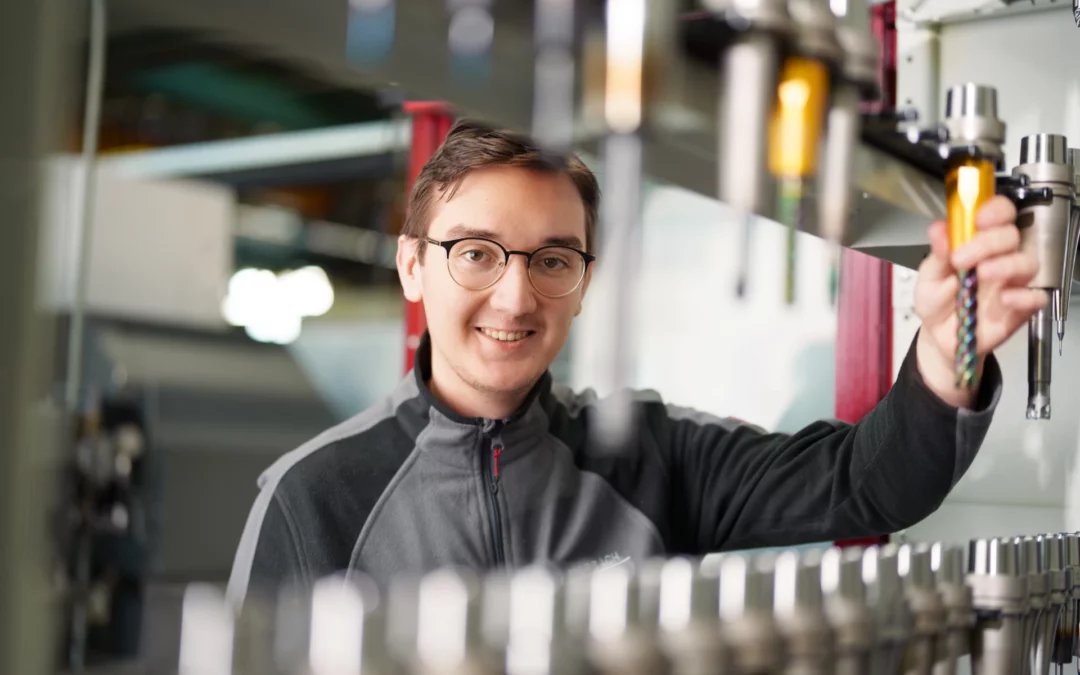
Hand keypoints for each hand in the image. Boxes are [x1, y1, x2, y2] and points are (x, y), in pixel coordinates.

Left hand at [913, 195, 1046, 407]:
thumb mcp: (929, 277)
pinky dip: (1025, 296)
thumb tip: (938, 228)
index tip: (978, 219)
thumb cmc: (937, 300)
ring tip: (983, 273)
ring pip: (1027, 262)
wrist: (938, 337)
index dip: (994, 210)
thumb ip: (937, 254)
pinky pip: (1036, 297)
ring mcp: (1012, 282)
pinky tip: (1005, 299)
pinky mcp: (1019, 308)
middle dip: (988, 242)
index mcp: (978, 242)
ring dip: (1007, 264)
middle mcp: (999, 257)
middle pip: (1011, 235)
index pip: (998, 214)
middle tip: (962, 258)